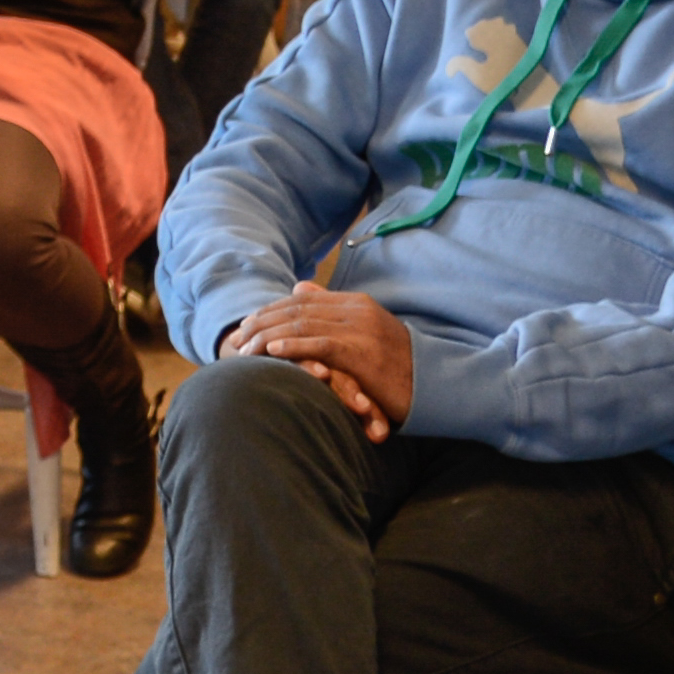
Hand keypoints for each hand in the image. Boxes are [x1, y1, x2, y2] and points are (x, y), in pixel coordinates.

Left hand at [228, 285, 413, 434]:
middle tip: (236, 337)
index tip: (247, 324)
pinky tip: (271, 353)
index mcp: (356, 303)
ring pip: (302, 325)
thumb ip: (333, 311)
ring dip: (268, 336)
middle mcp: (356, 310)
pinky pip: (319, 345)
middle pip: (296, 310)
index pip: (302, 301)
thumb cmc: (399, 366)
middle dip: (262, 322)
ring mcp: (360, 329)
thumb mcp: (367, 333)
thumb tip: (300, 289)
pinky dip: (291, 347)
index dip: (270, 311)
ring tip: (244, 348)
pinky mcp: (362, 352)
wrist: (436, 384)